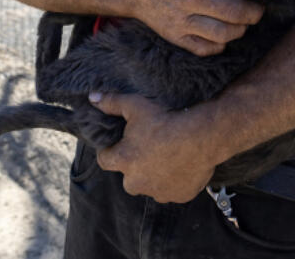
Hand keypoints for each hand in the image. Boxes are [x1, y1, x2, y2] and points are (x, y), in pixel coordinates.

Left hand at [90, 91, 217, 203]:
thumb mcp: (135, 106)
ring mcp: (159, 192)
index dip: (110, 151)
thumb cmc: (166, 120)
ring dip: (154, 175)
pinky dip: (173, 181)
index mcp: (124, 160)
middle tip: (148, 147)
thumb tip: (92, 98)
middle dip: (134, 165)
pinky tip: (181, 164)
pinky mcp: (178, 196)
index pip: (105, 160)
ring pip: (150, 185)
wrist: (202, 136)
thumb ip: (111, 103)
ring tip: (167, 155)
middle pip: (128, 176)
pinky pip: (171, 190)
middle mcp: (137, 182)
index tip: (120, 143)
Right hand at [113, 0, 274, 55]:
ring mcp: (180, 19)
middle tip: (259, 9)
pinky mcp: (175, 36)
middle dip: (255, 12)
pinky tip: (223, 33)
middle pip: (233, 10)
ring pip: (223, 33)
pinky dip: (221, 44)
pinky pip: (207, 48)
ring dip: (241, 29)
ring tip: (243, 22)